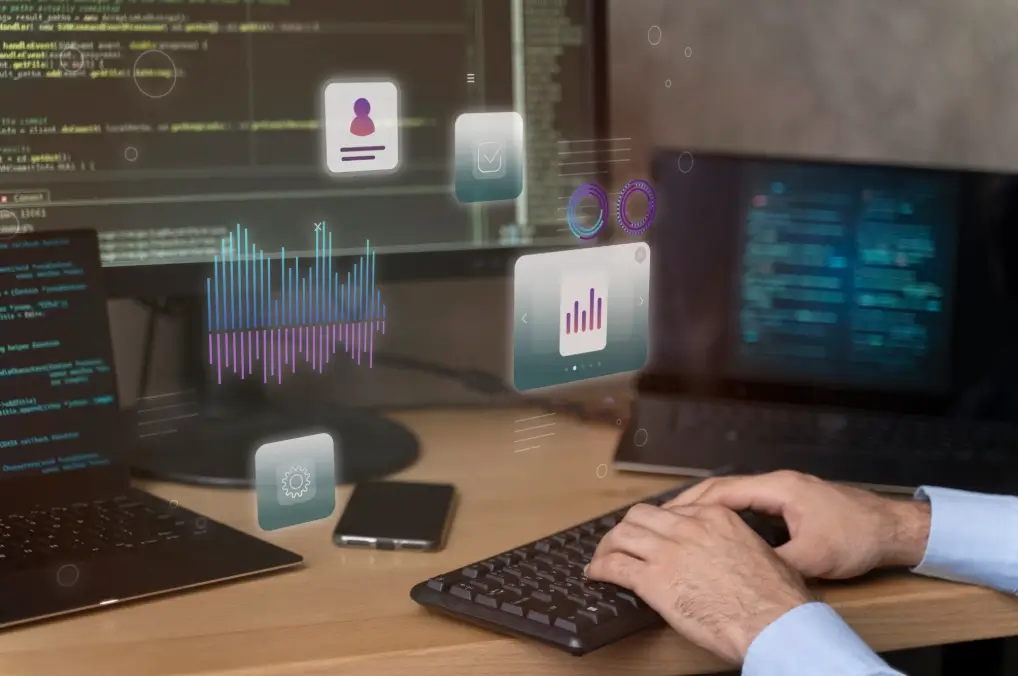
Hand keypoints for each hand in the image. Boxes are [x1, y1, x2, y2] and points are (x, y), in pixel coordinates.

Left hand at [586, 503, 811, 663]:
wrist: (772, 621)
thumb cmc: (776, 596)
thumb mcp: (759, 551)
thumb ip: (734, 542)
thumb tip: (728, 553)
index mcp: (714, 516)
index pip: (671, 509)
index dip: (655, 524)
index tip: (650, 535)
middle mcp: (687, 527)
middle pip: (640, 516)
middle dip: (627, 529)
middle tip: (621, 544)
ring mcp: (667, 551)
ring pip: (622, 535)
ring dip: (607, 547)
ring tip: (602, 558)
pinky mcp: (653, 579)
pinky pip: (615, 566)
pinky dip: (600, 568)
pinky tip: (595, 575)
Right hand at [667, 471, 931, 579]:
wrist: (894, 528)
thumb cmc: (858, 537)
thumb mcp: (814, 557)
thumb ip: (775, 562)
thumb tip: (741, 573)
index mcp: (779, 488)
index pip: (724, 490)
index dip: (692, 503)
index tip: (667, 515)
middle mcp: (779, 482)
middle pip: (724, 487)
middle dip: (693, 502)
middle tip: (663, 518)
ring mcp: (786, 490)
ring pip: (736, 494)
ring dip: (710, 506)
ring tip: (682, 523)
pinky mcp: (793, 501)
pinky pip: (750, 502)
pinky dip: (729, 512)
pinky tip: (718, 528)